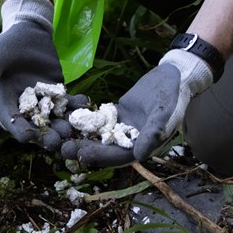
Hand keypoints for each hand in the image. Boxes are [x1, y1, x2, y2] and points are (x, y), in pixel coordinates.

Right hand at [0, 0, 85, 150]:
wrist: (28, 33)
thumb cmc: (7, 45)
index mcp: (6, 103)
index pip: (12, 122)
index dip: (19, 131)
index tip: (29, 137)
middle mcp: (24, 108)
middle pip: (35, 126)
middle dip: (45, 136)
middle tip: (57, 142)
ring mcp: (43, 103)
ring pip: (54, 119)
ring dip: (64, 125)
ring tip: (74, 129)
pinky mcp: (58, 94)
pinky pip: (67, 103)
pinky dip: (75, 105)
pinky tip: (84, 102)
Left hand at [61, 48, 213, 167]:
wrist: (175, 76)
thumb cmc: (174, 97)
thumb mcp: (165, 114)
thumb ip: (152, 134)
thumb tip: (139, 156)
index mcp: (142, 146)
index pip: (117, 156)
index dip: (98, 156)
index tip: (80, 154)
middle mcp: (130, 140)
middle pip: (102, 148)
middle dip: (82, 147)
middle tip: (61, 146)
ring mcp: (121, 127)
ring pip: (97, 134)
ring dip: (79, 134)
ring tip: (58, 131)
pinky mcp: (117, 113)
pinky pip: (98, 117)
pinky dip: (84, 116)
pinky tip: (66, 112)